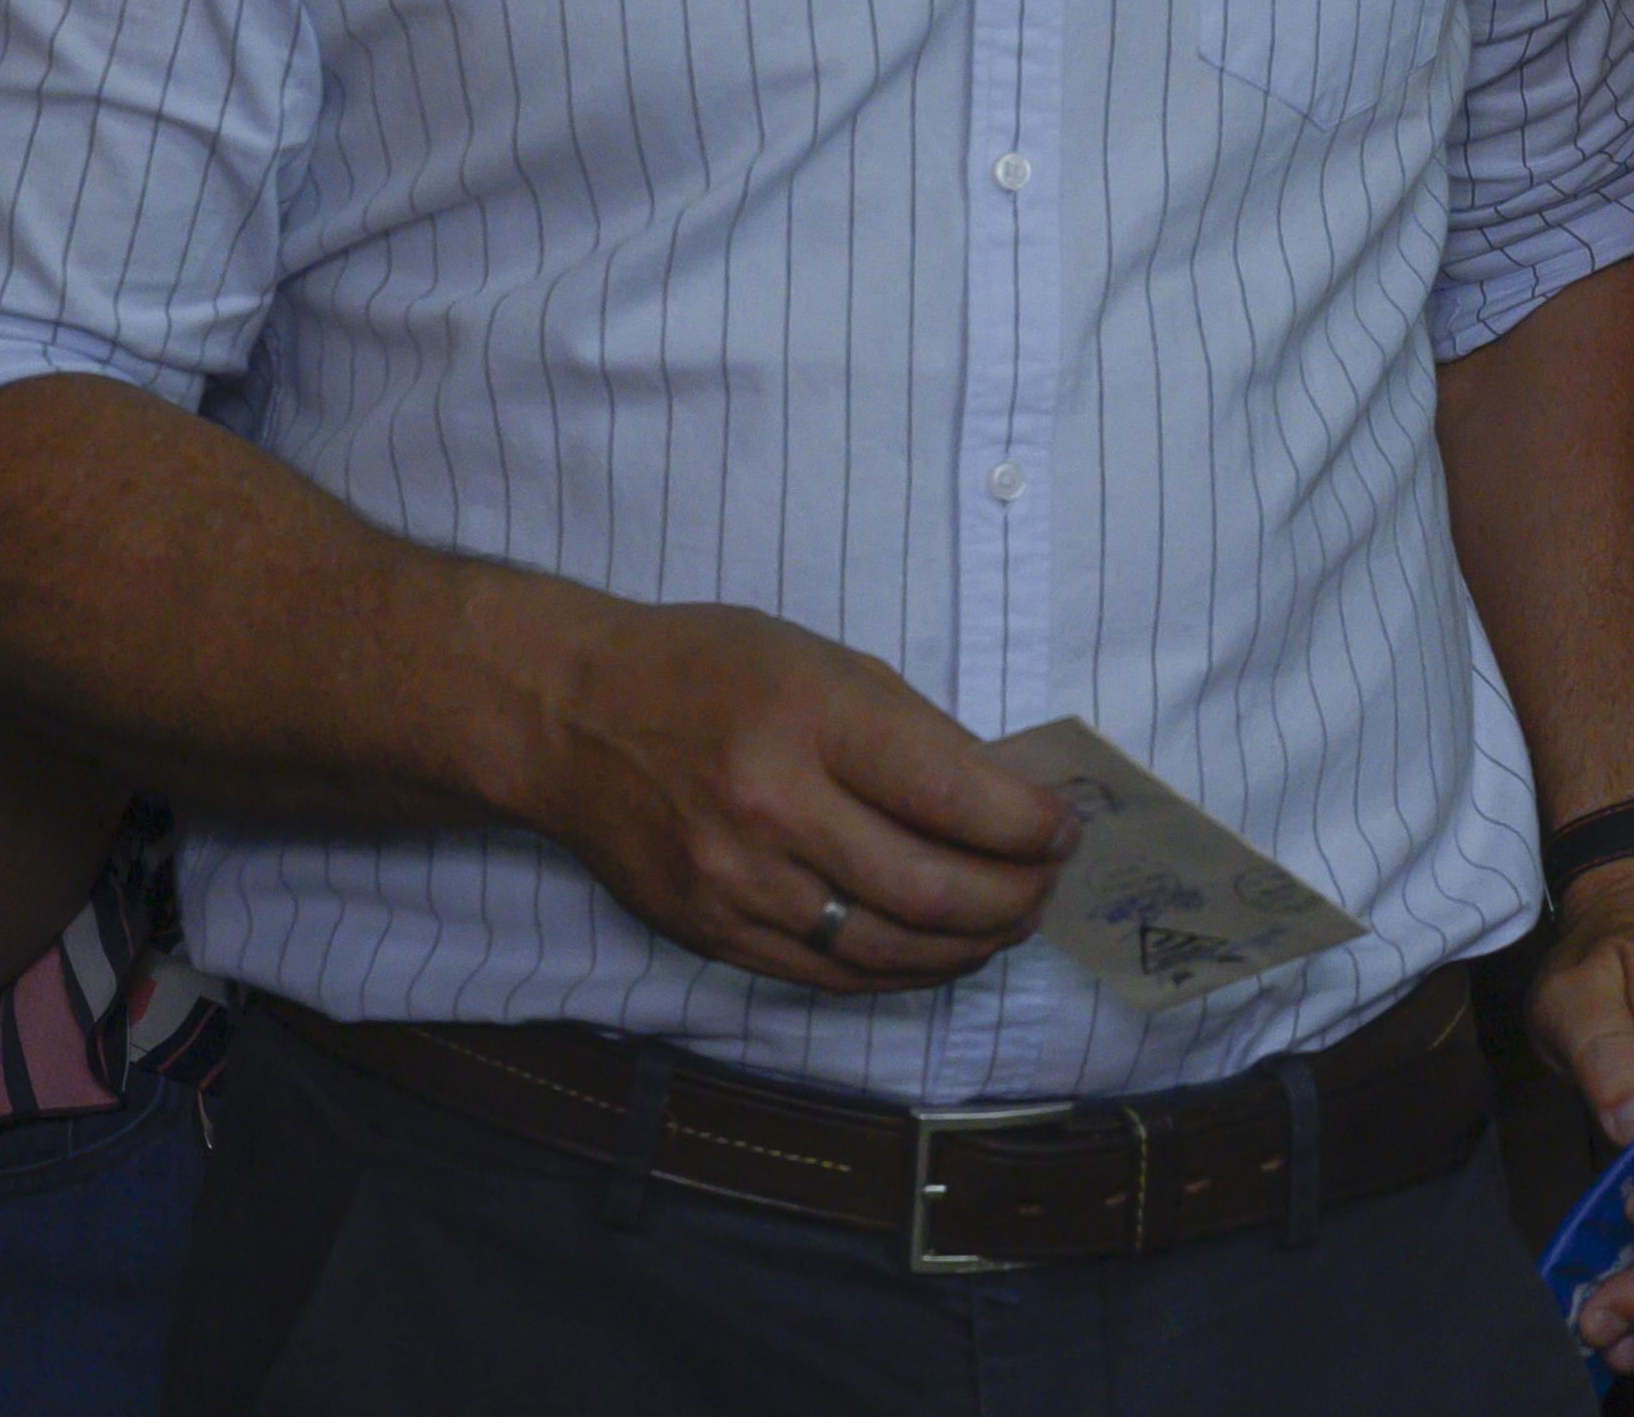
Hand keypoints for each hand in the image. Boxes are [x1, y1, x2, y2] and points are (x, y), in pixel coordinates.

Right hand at [507, 600, 1078, 992]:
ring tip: (1006, 921)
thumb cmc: (705, 669)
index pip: (952, 795)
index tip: (1063, 826)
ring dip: (970, 944)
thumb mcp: (818, 659)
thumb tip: (1004, 798)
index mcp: (808, 718)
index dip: (1029, 825)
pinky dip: (902, 970)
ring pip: (888, 948)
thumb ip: (911, 731)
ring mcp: (738, 882)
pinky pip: (832, 974)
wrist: (570, 714)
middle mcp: (772, 807)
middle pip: (930, 889)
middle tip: (1046, 883)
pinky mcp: (713, 933)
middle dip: (1014, 895)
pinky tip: (938, 949)